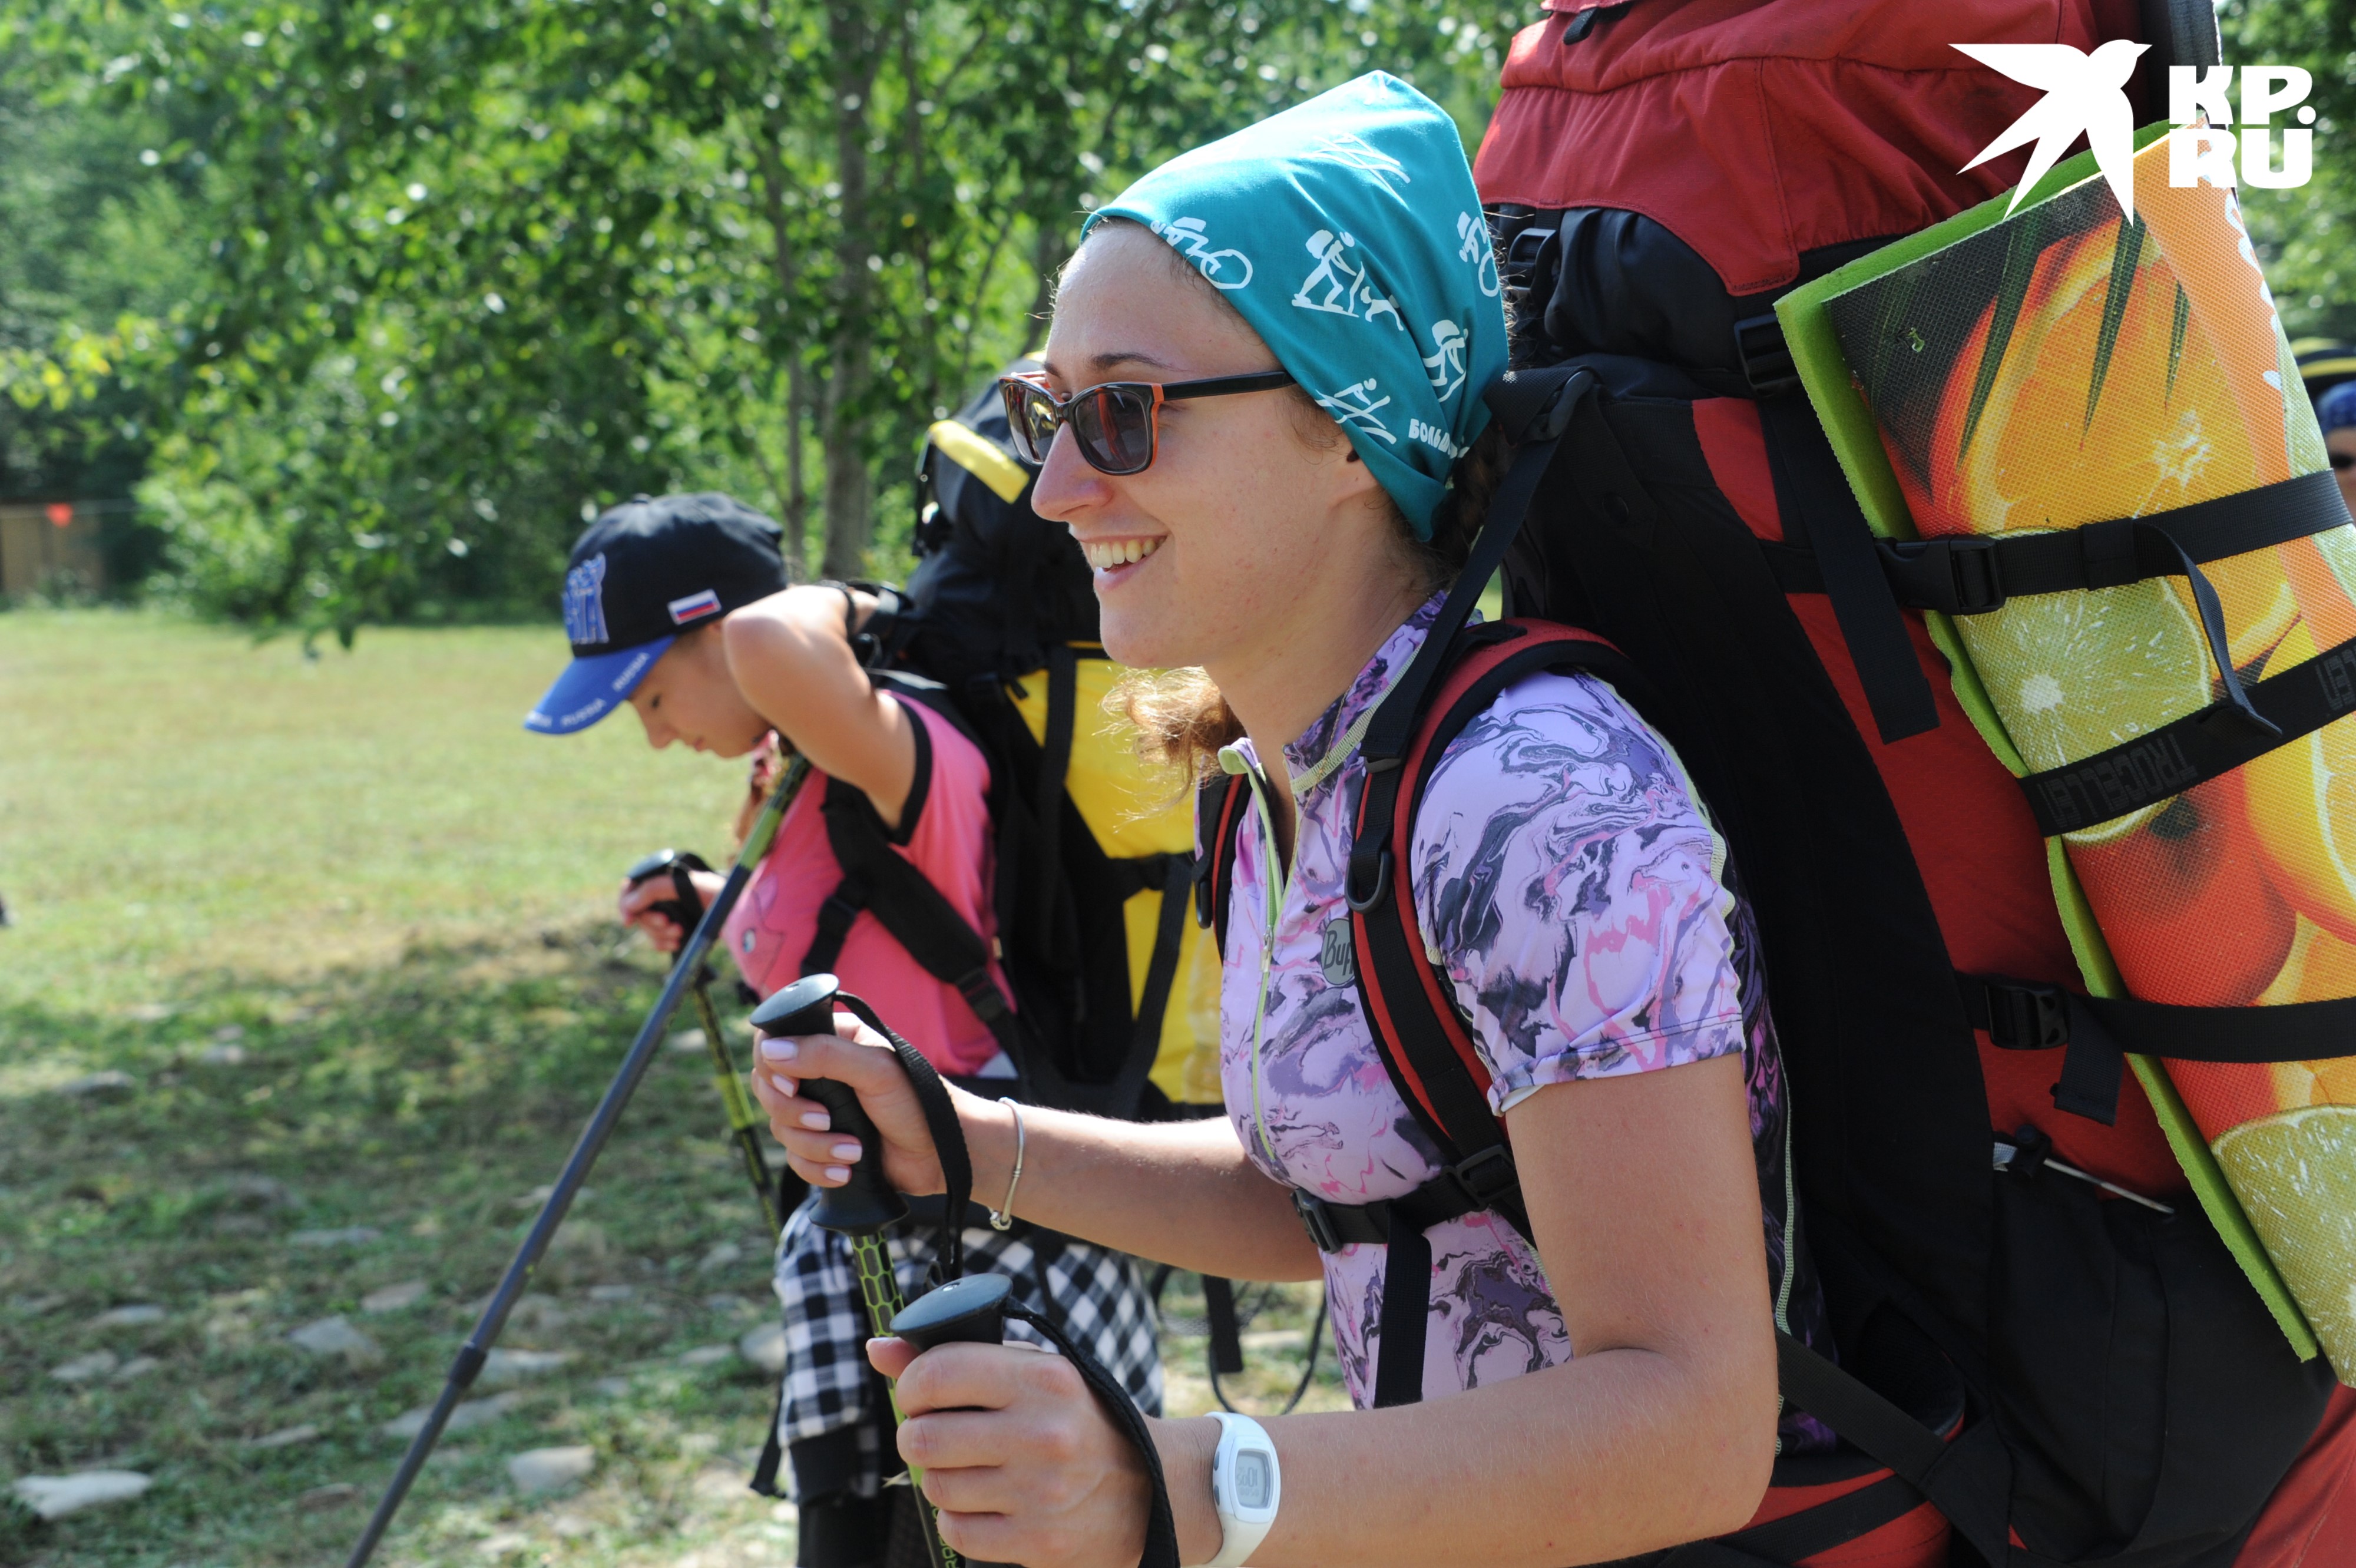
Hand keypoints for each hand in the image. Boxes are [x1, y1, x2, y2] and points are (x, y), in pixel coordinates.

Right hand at [616, 868, 721, 953]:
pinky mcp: (677, 929)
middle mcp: (664, 894)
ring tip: (679, 933)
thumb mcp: (685, 886)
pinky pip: (658, 940)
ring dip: (660, 934)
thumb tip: (629, 904)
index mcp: (664, 877)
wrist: (740, 915)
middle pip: (639, 911)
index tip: (629, 920)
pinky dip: (663, 943)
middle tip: (668, 923)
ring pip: (648, 928)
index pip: (633, 886)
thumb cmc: (717, 893)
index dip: (626, 903)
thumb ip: (654, 890)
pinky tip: (676, 942)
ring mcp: (671, 912)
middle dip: (651, 921)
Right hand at [748, 1011, 959, 1198]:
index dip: (771, 1066)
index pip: (773, 1042)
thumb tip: (771, 1050)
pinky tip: (846, 1171)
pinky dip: (818, 1169)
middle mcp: (819, 1074)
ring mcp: (819, 1111)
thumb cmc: (918, 1102)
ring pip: (781, 1129)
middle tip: (826, 1120)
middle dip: (794, 1113)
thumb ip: (824, 1055)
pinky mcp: (823, 1146)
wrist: (943, 1154)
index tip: (791, 1085)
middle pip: (768, 1091)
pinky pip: (796, 1160)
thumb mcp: (876, 1070)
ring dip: (815, 1146)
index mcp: (832, 1041)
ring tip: (853, 1150)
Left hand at [870, 1337, 1171, 1567]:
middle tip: (939, 1436)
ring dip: (941, 1479)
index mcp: (1044, 1379)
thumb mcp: (1034, 1375)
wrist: (1153, 1492)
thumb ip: (957, 1359)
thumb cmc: (1079, 1422)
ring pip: (935, 1485)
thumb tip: (877, 1348)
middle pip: (922, 1437)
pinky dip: (958, 1519)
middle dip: (918, 1437)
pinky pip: (955, 1530)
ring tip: (972, 1470)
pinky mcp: (1038, 1540)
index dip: (912, 1385)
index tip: (920, 1395)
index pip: (938, 1373)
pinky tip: (986, 1504)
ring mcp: (1040, 1491)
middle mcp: (1043, 1433)